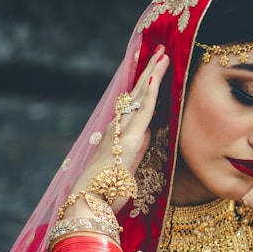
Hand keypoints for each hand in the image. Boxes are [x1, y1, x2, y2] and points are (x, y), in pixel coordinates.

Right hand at [65, 45, 169, 216]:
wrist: (90, 201)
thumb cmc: (107, 189)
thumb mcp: (128, 163)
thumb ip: (137, 146)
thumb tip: (146, 133)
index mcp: (119, 132)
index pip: (134, 102)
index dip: (145, 83)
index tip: (154, 66)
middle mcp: (119, 126)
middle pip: (137, 93)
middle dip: (150, 70)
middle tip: (160, 50)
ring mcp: (122, 130)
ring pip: (140, 96)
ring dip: (152, 74)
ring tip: (162, 55)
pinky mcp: (129, 139)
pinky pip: (142, 112)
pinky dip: (149, 94)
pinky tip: (155, 77)